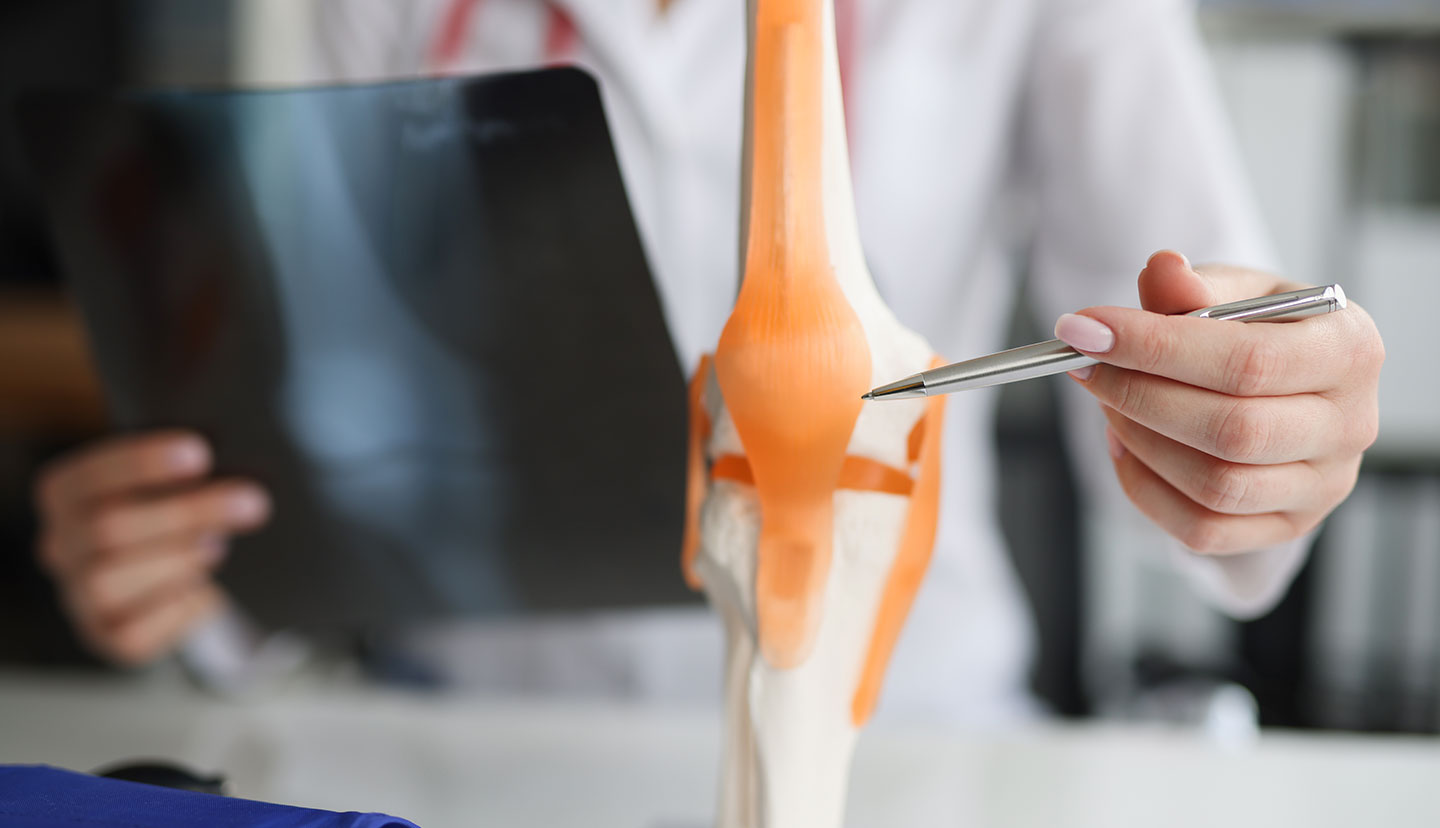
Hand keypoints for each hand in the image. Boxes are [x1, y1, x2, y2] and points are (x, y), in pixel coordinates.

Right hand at [34, 430, 270, 664]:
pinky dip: (180, 612)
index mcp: (65, 494)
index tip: (202, 453)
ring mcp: (78, 596)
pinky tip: (210, 593)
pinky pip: (135, 635)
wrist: (180, 568)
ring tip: (221, 547)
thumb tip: (231, 449)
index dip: (142, 463)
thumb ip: (186, 462)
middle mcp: (60, 545)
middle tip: (252, 503)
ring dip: (178, 562)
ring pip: (110, 582)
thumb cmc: (178, 505)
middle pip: (108, 528)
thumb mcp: (177, 475)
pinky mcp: (106, 638)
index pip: (90, 474)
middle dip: (186, 514)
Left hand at [1055, 251, 1382, 555]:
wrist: (1277, 380)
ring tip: (1108, 401)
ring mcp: (1323, 486)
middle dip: (1139, 396)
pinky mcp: (1287, 526)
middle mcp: (1351, 424)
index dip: (1156, 347)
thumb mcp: (1229, 291)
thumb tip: (1161, 272)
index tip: (1084, 330)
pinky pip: (1203, 530)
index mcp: (1350, 350)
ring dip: (1140, 442)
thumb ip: (1192, 287)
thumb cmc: (1254, 328)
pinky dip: (1146, 489)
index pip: (1247, 360)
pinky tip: (1125, 446)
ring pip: (1216, 486)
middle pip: (1233, 431)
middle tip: (1087, 367)